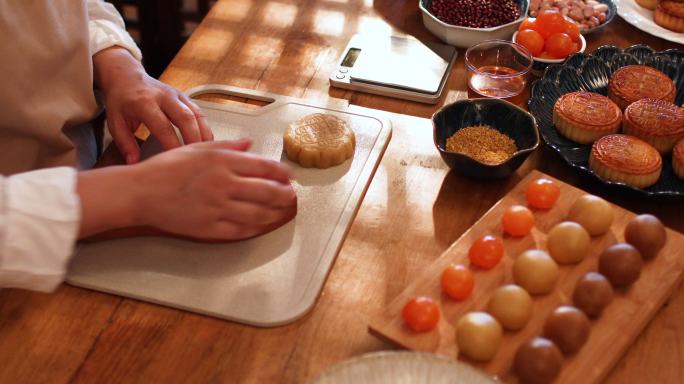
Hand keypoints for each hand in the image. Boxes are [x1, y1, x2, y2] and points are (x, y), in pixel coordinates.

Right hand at [78, 139, 296, 240]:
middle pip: (269, 192)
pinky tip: (261, 224)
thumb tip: (250, 143)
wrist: (141, 192)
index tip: (289, 177)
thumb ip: (228, 146)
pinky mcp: (210, 228)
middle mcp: (225, 184)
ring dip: (275, 213)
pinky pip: (241, 229)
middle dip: (285, 196)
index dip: (283, 174)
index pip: (266, 167)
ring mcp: (218, 208)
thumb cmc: (167, 168)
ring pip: (259, 213)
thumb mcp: (198, 148)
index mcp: (223, 161)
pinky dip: (256, 227)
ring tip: (280, 211)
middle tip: (290, 197)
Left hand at [93, 47, 211, 163]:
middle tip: (197, 159)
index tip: (176, 161)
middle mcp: (163, 96)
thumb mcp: (115, 122)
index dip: (172, 145)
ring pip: (197, 115)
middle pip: (186, 118)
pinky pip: (199, 112)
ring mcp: (176, 95)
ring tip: (205, 152)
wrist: (126, 77)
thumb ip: (125, 143)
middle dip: (194, 140)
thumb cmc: (121, 101)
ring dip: (204, 134)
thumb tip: (134, 162)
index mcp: (144, 102)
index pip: (163, 127)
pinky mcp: (184, 96)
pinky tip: (205, 142)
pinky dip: (205, 128)